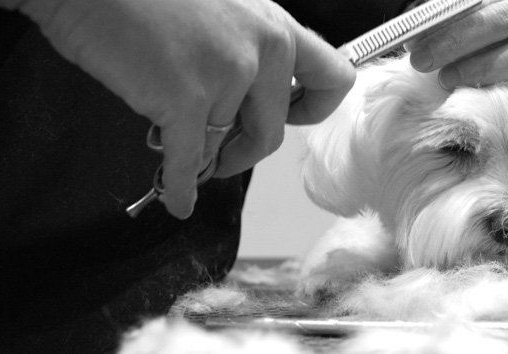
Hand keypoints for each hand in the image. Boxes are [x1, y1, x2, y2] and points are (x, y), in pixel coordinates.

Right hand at [11, 0, 354, 218]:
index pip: (333, 77)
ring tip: (174, 144)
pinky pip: (188, 161)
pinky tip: (175, 198)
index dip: (313, 109)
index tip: (291, 118)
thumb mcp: (220, 8)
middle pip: (273, 133)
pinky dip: (179, 186)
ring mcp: (227, 75)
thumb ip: (245, 48)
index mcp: (275, 26)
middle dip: (242, 152)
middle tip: (219, 154)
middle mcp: (263, 50)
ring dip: (199, 157)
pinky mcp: (185, 99)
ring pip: (222, 147)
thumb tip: (247, 104)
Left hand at [404, 0, 507, 122]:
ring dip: (487, 68)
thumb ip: (453, 10)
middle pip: (505, 19)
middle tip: (423, 62)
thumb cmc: (501, 23)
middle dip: (457, 42)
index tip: (415, 38)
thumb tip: (413, 26)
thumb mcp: (480, 8)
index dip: (451, 19)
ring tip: (450, 80)